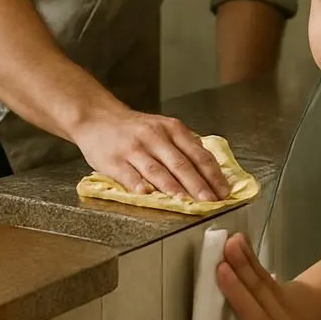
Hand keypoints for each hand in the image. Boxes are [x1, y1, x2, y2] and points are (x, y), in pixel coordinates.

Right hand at [75, 108, 230, 201]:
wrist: (97, 118)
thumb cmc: (133, 128)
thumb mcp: (163, 127)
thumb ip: (184, 145)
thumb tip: (210, 168)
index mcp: (171, 129)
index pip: (198, 154)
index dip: (212, 174)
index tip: (224, 191)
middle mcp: (154, 137)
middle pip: (180, 163)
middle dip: (198, 185)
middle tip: (211, 201)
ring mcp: (133, 148)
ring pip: (157, 170)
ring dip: (173, 187)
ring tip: (185, 201)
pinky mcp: (113, 160)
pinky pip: (128, 174)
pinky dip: (138, 185)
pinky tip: (147, 194)